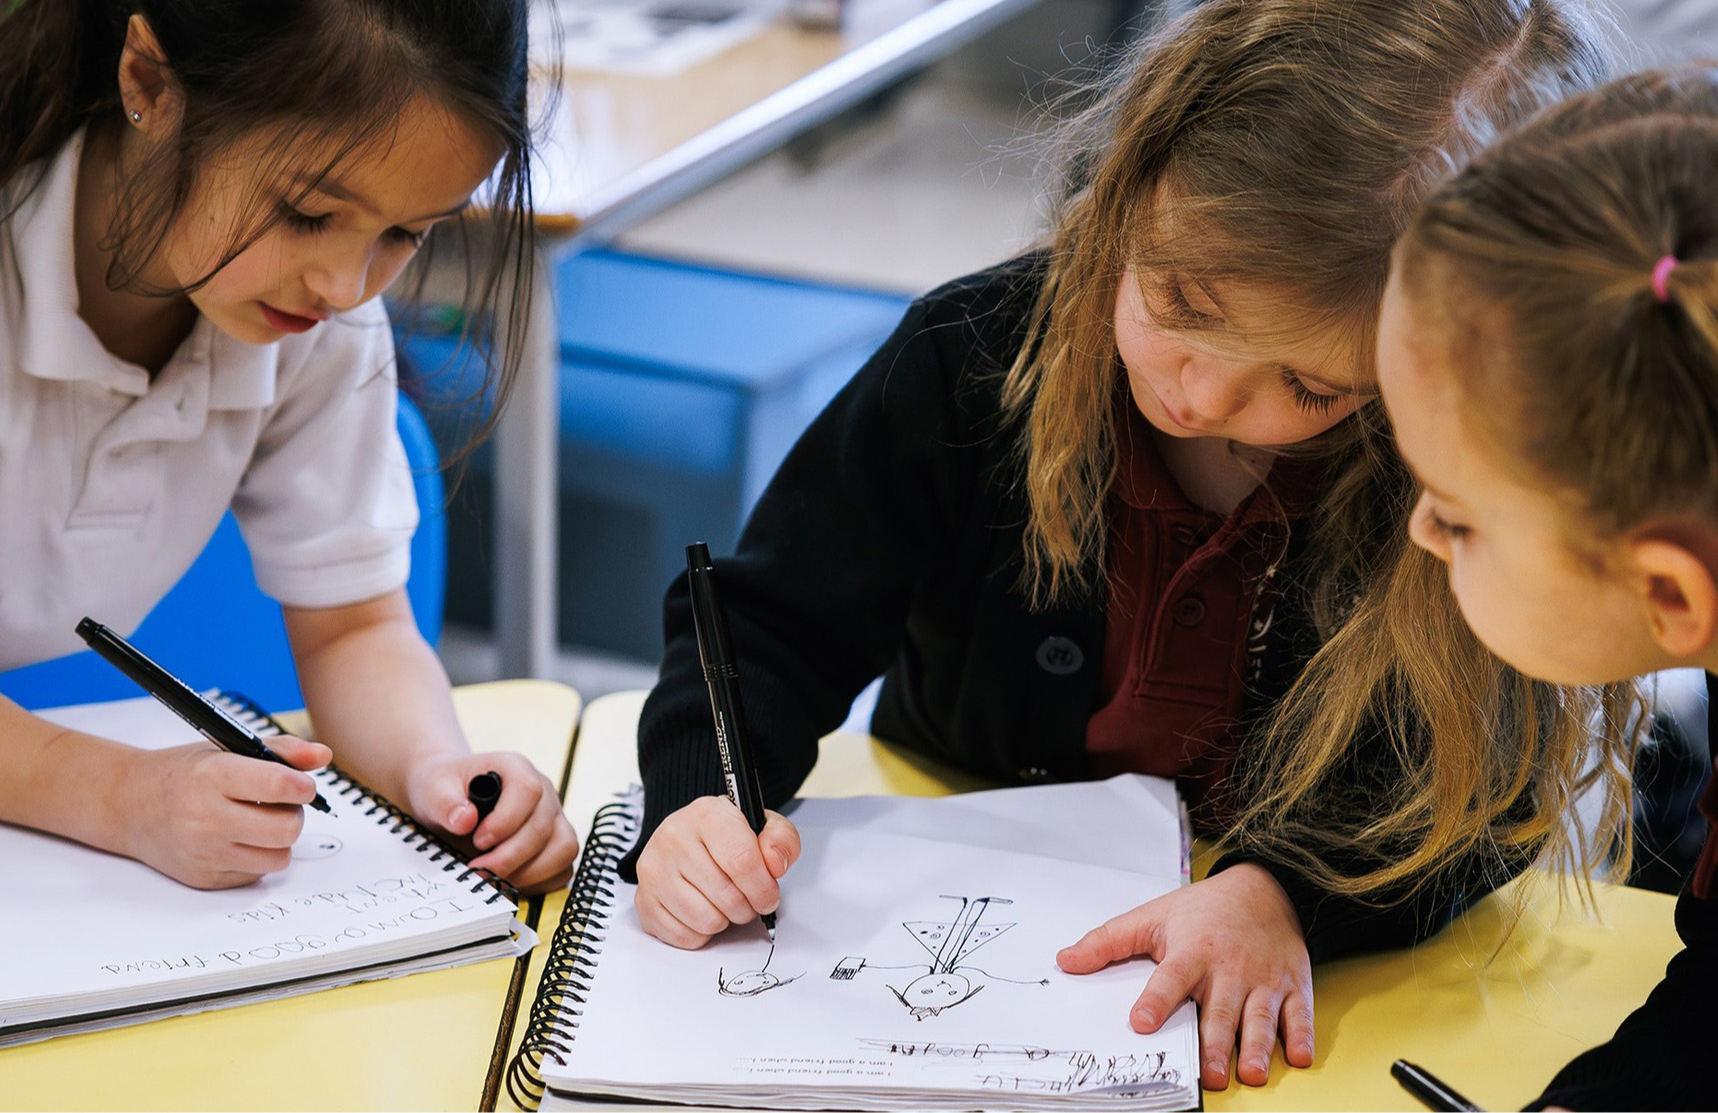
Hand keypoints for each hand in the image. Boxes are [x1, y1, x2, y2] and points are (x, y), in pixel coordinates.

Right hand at [120, 735, 332, 888]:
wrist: (130, 806)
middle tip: (280, 804)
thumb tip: (323, 756)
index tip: (303, 785)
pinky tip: (238, 839)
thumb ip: (280, 750)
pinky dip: (258, 857)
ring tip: (260, 821)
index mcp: (213, 777)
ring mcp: (204, 853)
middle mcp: (206, 818)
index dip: (303, 786)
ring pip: (278, 857)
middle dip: (294, 814)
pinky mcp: (204, 878)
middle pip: (287, 828)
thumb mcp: (226, 748)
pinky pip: (256, 873)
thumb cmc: (185, 774)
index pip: (280, 786)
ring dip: (279, 840)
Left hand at [404, 751, 578, 893]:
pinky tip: (508, 881)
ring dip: (529, 873)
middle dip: (510, 857)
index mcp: (517, 769)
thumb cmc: (446, 790)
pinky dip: (538, 882)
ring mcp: (554, 819)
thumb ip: (445, 803)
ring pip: (563, 848)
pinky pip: (562, 868)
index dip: (506, 821)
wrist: (451, 798)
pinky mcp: (556, 843)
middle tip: (477, 870)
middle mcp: (544, 792)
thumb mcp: (434, 789)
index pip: (528, 791)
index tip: (478, 841)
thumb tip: (466, 820)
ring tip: (494, 879)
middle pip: (544, 828)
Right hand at [635, 795, 801, 947]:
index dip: (763, 888)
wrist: (687, 837)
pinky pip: (684, 937)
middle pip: (726, 896)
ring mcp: (653, 871)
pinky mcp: (643, 901)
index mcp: (706, 814)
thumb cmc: (726, 835)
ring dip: (724, 920)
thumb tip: (775, 865)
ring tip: (724, 903)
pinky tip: (703, 909)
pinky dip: (701, 933)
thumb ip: (781, 841)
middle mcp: (672, 838)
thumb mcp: (763, 826)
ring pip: (705, 921)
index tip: (769, 896)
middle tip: (747, 899)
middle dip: (747, 907)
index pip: (742, 862)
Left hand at [1057, 862, 1312, 1089]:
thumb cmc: (1202, 911)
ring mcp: (1264, 979)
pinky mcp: (1293, 985)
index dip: (1157, 1000)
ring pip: (1261, 1017)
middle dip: (1217, 1043)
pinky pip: (1299, 1013)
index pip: (1171, 978)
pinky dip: (1300, 1036)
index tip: (1142, 1022)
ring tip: (1251, 1074)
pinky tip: (1298, 1057)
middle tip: (1210, 1075)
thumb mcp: (1151, 917)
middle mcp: (1230, 968)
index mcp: (1193, 951)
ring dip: (1258, 1047)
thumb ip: (1108, 942)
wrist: (1264, 889)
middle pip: (1221, 1009)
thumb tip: (1065, 961)